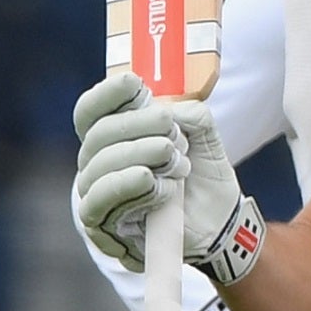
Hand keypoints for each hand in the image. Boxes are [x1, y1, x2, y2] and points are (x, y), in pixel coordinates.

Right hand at [73, 73, 264, 283]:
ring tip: (175, 161)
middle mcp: (96, 162)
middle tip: (174, 134)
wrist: (218, 221)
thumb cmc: (202, 175)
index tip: (134, 84)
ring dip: (140, 156)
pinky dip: (129, 187)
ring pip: (99, 166)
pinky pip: (100, 201)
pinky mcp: (102, 226)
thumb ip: (189, 112)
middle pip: (99, 135)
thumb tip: (170, 110)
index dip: (106, 95)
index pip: (91, 111)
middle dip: (138, 126)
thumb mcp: (203, 134)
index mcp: (113, 136)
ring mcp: (96, 193)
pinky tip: (155, 182)